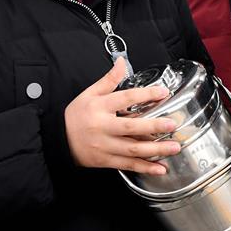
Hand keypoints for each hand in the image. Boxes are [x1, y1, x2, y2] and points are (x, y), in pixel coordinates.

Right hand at [64, 57, 180, 173]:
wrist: (57, 139)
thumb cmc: (75, 115)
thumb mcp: (89, 93)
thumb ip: (109, 80)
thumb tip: (122, 62)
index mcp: (100, 107)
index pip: (125, 98)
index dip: (146, 94)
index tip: (163, 92)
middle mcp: (102, 127)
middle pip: (131, 127)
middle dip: (154, 127)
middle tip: (171, 124)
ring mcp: (104, 146)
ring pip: (133, 150)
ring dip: (156, 150)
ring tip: (174, 147)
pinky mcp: (105, 161)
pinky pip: (128, 165)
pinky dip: (145, 167)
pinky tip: (160, 168)